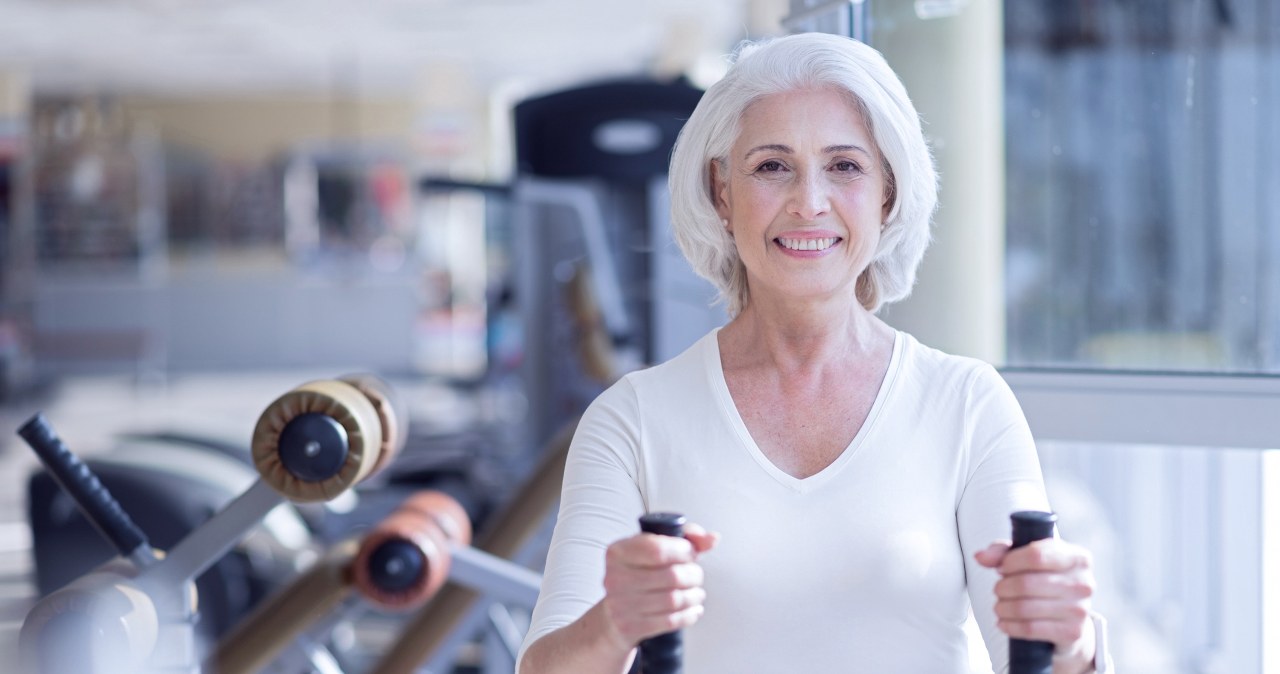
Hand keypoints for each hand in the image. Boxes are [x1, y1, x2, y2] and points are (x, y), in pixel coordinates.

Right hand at [600, 522, 718, 650]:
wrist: (614, 616)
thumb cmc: (638, 576)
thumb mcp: (654, 549)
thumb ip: (685, 537)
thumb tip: (711, 538)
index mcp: (619, 552)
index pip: (658, 549)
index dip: (683, 550)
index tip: (691, 553)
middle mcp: (616, 577)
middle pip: (672, 575)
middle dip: (694, 574)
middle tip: (696, 575)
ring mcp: (622, 604)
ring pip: (674, 599)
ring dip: (694, 595)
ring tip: (696, 592)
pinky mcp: (631, 626)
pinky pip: (671, 621)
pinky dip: (689, 615)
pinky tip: (692, 609)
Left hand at [975, 539, 1096, 671]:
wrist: (1070, 618)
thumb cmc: (1047, 580)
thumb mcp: (1029, 559)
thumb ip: (1003, 552)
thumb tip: (981, 557)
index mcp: (1077, 557)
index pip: (1036, 555)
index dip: (1010, 562)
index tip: (1002, 568)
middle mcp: (1084, 583)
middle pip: (1025, 583)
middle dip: (1002, 587)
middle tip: (999, 589)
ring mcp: (1080, 610)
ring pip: (1024, 607)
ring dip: (1002, 607)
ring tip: (1000, 606)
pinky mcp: (1072, 633)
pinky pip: (1029, 628)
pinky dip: (1009, 626)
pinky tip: (1004, 622)